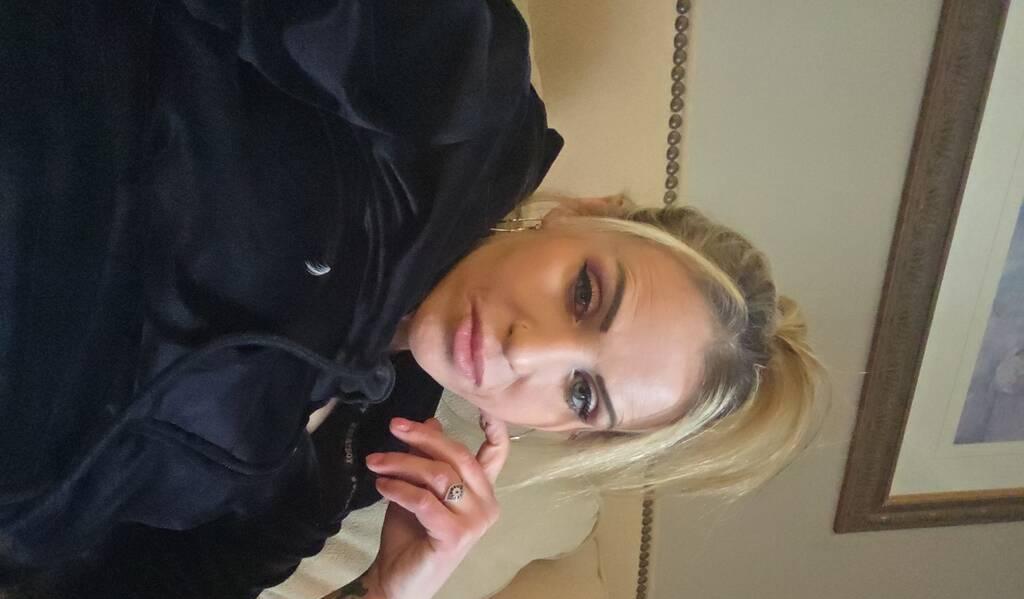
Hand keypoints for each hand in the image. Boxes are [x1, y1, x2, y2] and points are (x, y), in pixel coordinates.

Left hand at [363, 414, 509, 598]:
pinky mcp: (454, 536)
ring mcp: (474, 522)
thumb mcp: (418, 488)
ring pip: (439, 476)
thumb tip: (430, 421)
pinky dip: (399, 489)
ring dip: (402, 463)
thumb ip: (427, 459)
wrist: (398, 581)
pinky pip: (424, 500)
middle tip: (394, 426)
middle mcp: (487, 504)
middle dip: (424, 437)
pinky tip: (381, 485)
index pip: (496, 454)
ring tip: (375, 462)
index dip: (493, 427)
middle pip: (458, 455)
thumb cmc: (411, 534)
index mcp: (483, 490)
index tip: (482, 403)